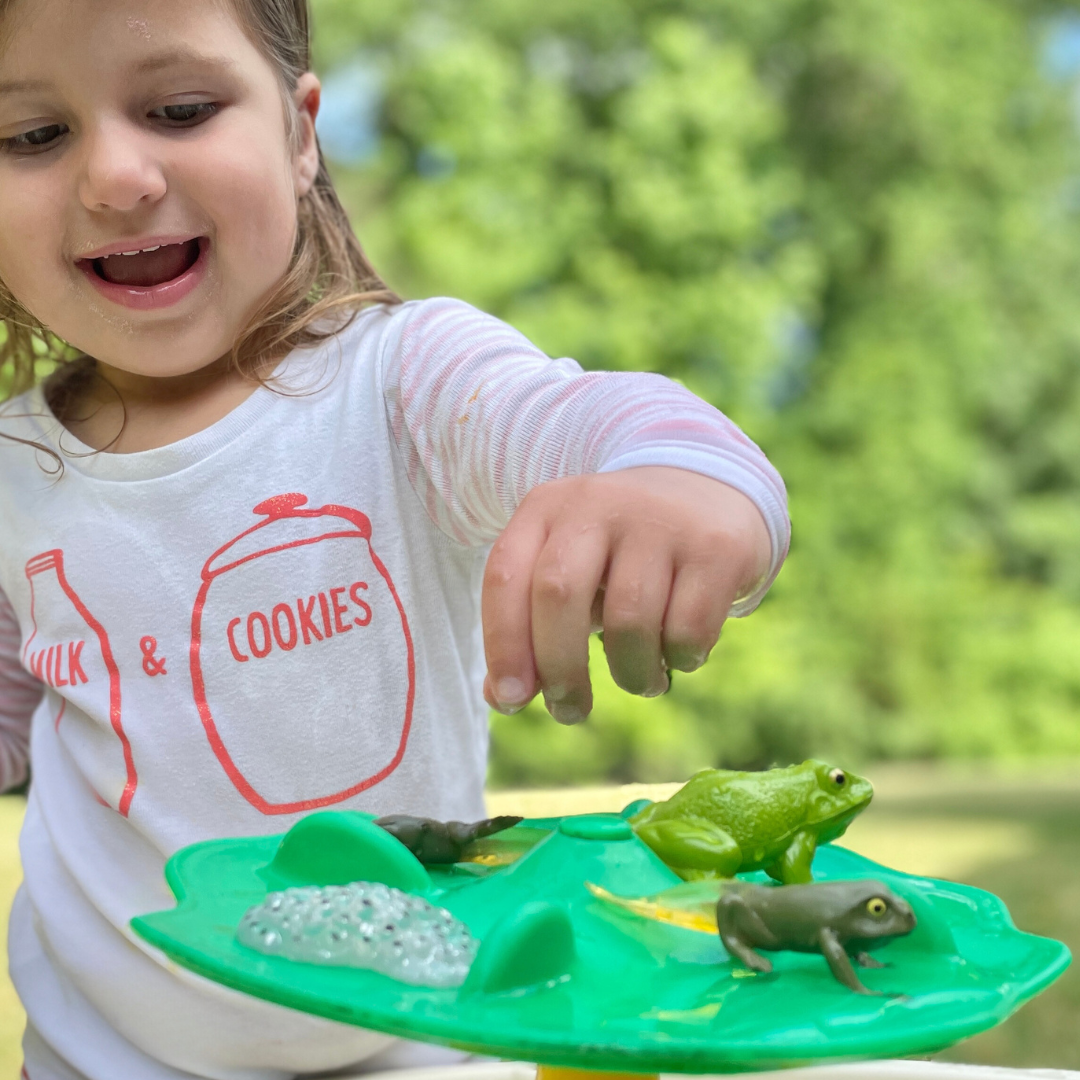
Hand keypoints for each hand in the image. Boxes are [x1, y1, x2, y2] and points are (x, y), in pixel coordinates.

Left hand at [481, 466, 771, 722]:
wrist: (708, 491)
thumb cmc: (619, 552)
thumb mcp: (568, 571)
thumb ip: (529, 630)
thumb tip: (505, 699)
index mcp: (547, 507)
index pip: (506, 575)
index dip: (504, 643)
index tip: (513, 699)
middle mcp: (599, 503)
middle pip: (559, 595)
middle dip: (560, 670)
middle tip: (571, 712)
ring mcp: (661, 520)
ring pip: (628, 622)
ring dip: (630, 674)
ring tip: (640, 679)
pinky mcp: (716, 547)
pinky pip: (688, 629)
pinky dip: (680, 659)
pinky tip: (679, 653)